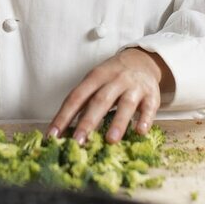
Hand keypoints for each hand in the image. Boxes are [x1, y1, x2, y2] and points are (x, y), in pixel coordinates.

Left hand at [47, 48, 173, 143]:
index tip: (53, 135)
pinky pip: (149, 107)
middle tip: (77, 142)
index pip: (76, 97)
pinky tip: (140, 132)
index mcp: (95, 77)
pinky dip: (145, 119)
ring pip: (126, 104)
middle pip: (99, 101)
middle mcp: (114, 80)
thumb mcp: (95, 82)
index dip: (64, 116)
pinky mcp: (151, 95)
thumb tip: (63, 131)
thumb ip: (83, 103)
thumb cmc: (111, 77)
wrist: (141, 61)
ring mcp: (134, 87)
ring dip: (118, 122)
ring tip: (110, 141)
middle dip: (88, 122)